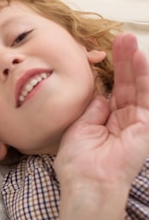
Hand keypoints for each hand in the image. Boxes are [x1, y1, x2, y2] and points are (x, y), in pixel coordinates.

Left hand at [55, 33, 148, 191]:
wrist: (86, 183)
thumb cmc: (77, 162)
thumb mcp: (79, 127)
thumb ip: (92, 109)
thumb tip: (100, 95)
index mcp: (108, 120)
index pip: (114, 89)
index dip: (112, 70)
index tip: (105, 50)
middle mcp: (125, 119)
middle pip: (127, 83)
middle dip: (125, 59)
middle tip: (123, 36)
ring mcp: (137, 122)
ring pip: (138, 86)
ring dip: (135, 62)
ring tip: (130, 39)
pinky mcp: (146, 127)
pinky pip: (146, 98)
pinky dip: (144, 78)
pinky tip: (140, 59)